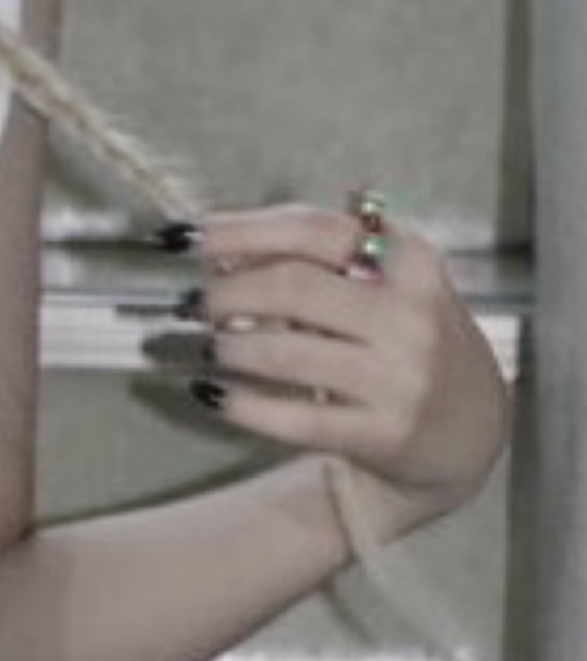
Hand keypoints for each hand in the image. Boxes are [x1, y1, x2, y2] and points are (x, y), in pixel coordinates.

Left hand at [175, 198, 512, 527]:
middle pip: (293, 286)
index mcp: (411, 262)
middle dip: (227, 292)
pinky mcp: (383, 432)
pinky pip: (296, 418)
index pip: (314, 229)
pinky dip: (243, 405)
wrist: (472, 430)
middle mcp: (410, 315)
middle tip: (192, 303)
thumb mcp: (395, 281)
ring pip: (287, 352)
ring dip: (230, 346)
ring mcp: (399, 376)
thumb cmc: (413, 340)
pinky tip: (212, 394)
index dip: (241, 229)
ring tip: (207, 345)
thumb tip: (224, 238)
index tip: (188, 238)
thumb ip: (326, 249)